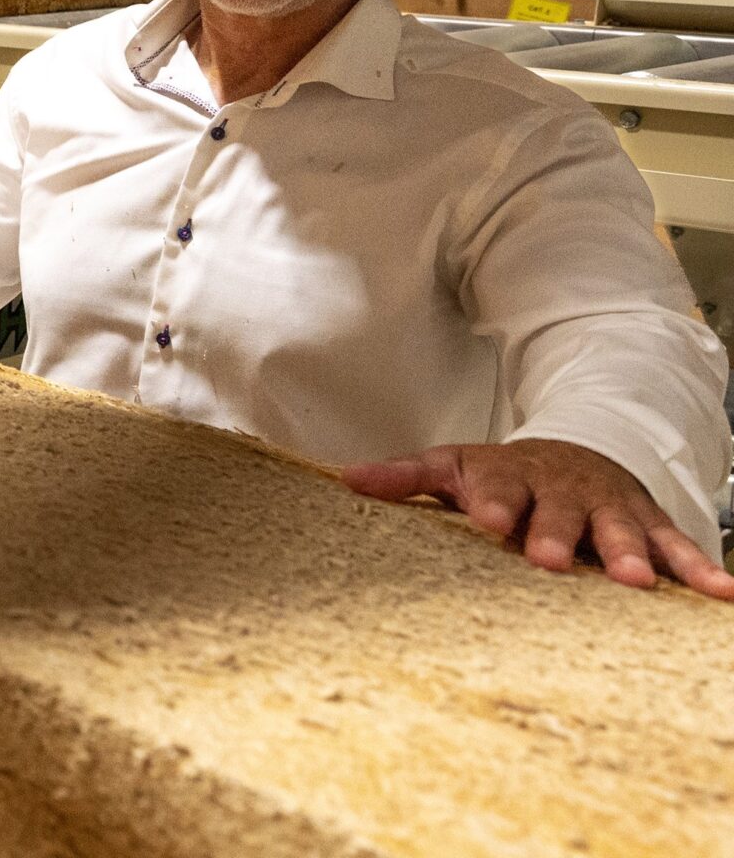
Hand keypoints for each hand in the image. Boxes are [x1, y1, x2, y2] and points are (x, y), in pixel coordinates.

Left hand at [344, 439, 733, 598]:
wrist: (573, 450)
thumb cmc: (501, 474)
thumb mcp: (453, 467)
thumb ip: (406, 478)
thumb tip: (348, 480)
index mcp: (510, 476)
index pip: (497, 485)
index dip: (493, 501)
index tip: (488, 520)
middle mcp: (562, 490)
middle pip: (560, 511)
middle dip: (557, 533)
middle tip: (553, 559)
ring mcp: (609, 507)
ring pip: (621, 529)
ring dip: (629, 554)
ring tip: (636, 583)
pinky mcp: (648, 524)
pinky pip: (676, 546)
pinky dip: (699, 568)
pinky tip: (722, 594)